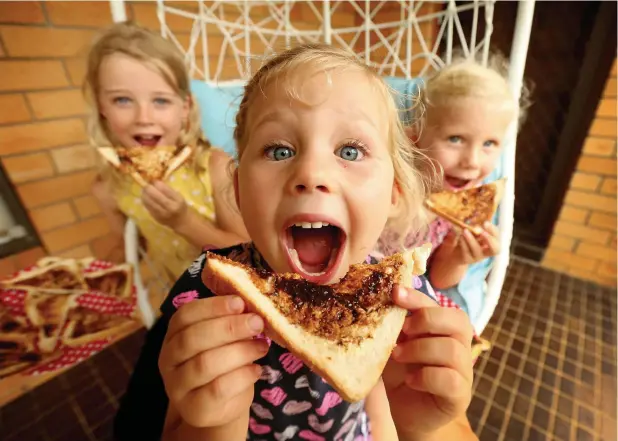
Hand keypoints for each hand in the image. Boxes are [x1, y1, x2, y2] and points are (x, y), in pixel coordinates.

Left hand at [142, 181, 187, 228]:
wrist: (181, 221)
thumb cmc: (180, 206)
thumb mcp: (178, 196)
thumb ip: (168, 189)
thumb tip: (154, 181)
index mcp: (178, 200)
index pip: (165, 190)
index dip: (157, 183)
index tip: (153, 179)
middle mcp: (170, 208)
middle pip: (155, 196)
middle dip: (148, 188)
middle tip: (146, 183)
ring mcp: (162, 214)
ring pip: (149, 201)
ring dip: (144, 194)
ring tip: (144, 190)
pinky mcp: (156, 218)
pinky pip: (147, 207)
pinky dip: (145, 200)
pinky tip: (145, 197)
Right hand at [158, 296, 267, 428]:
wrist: (219, 408)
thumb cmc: (222, 364)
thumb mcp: (223, 340)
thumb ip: (230, 322)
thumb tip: (251, 306)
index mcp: (173, 335)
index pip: (185, 315)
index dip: (213, 306)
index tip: (240, 302)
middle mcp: (169, 360)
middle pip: (193, 338)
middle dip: (229, 327)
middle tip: (257, 323)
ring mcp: (177, 387)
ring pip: (205, 363)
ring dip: (240, 351)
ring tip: (261, 347)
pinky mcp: (193, 409)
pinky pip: (218, 389)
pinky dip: (242, 376)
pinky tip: (256, 370)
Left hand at [382, 286, 473, 437]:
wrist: (405, 410)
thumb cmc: (401, 371)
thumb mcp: (394, 342)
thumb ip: (394, 323)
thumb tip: (379, 299)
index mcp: (444, 327)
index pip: (439, 304)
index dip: (418, 297)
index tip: (395, 293)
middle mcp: (460, 345)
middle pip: (458, 320)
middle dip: (426, 320)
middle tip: (402, 331)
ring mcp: (464, 371)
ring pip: (453, 350)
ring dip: (420, 349)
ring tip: (398, 355)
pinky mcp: (460, 395)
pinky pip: (450, 379)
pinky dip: (426, 377)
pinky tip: (411, 380)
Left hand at [442, 222, 499, 264]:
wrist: (456, 254)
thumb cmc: (469, 240)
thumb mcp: (474, 232)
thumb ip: (478, 227)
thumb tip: (477, 218)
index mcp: (491, 243)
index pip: (498, 238)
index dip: (493, 231)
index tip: (485, 223)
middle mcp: (487, 252)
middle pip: (496, 249)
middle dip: (489, 240)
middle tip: (481, 231)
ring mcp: (477, 257)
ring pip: (477, 249)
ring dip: (471, 239)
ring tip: (465, 230)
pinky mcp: (467, 259)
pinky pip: (466, 251)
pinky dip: (463, 243)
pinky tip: (460, 236)